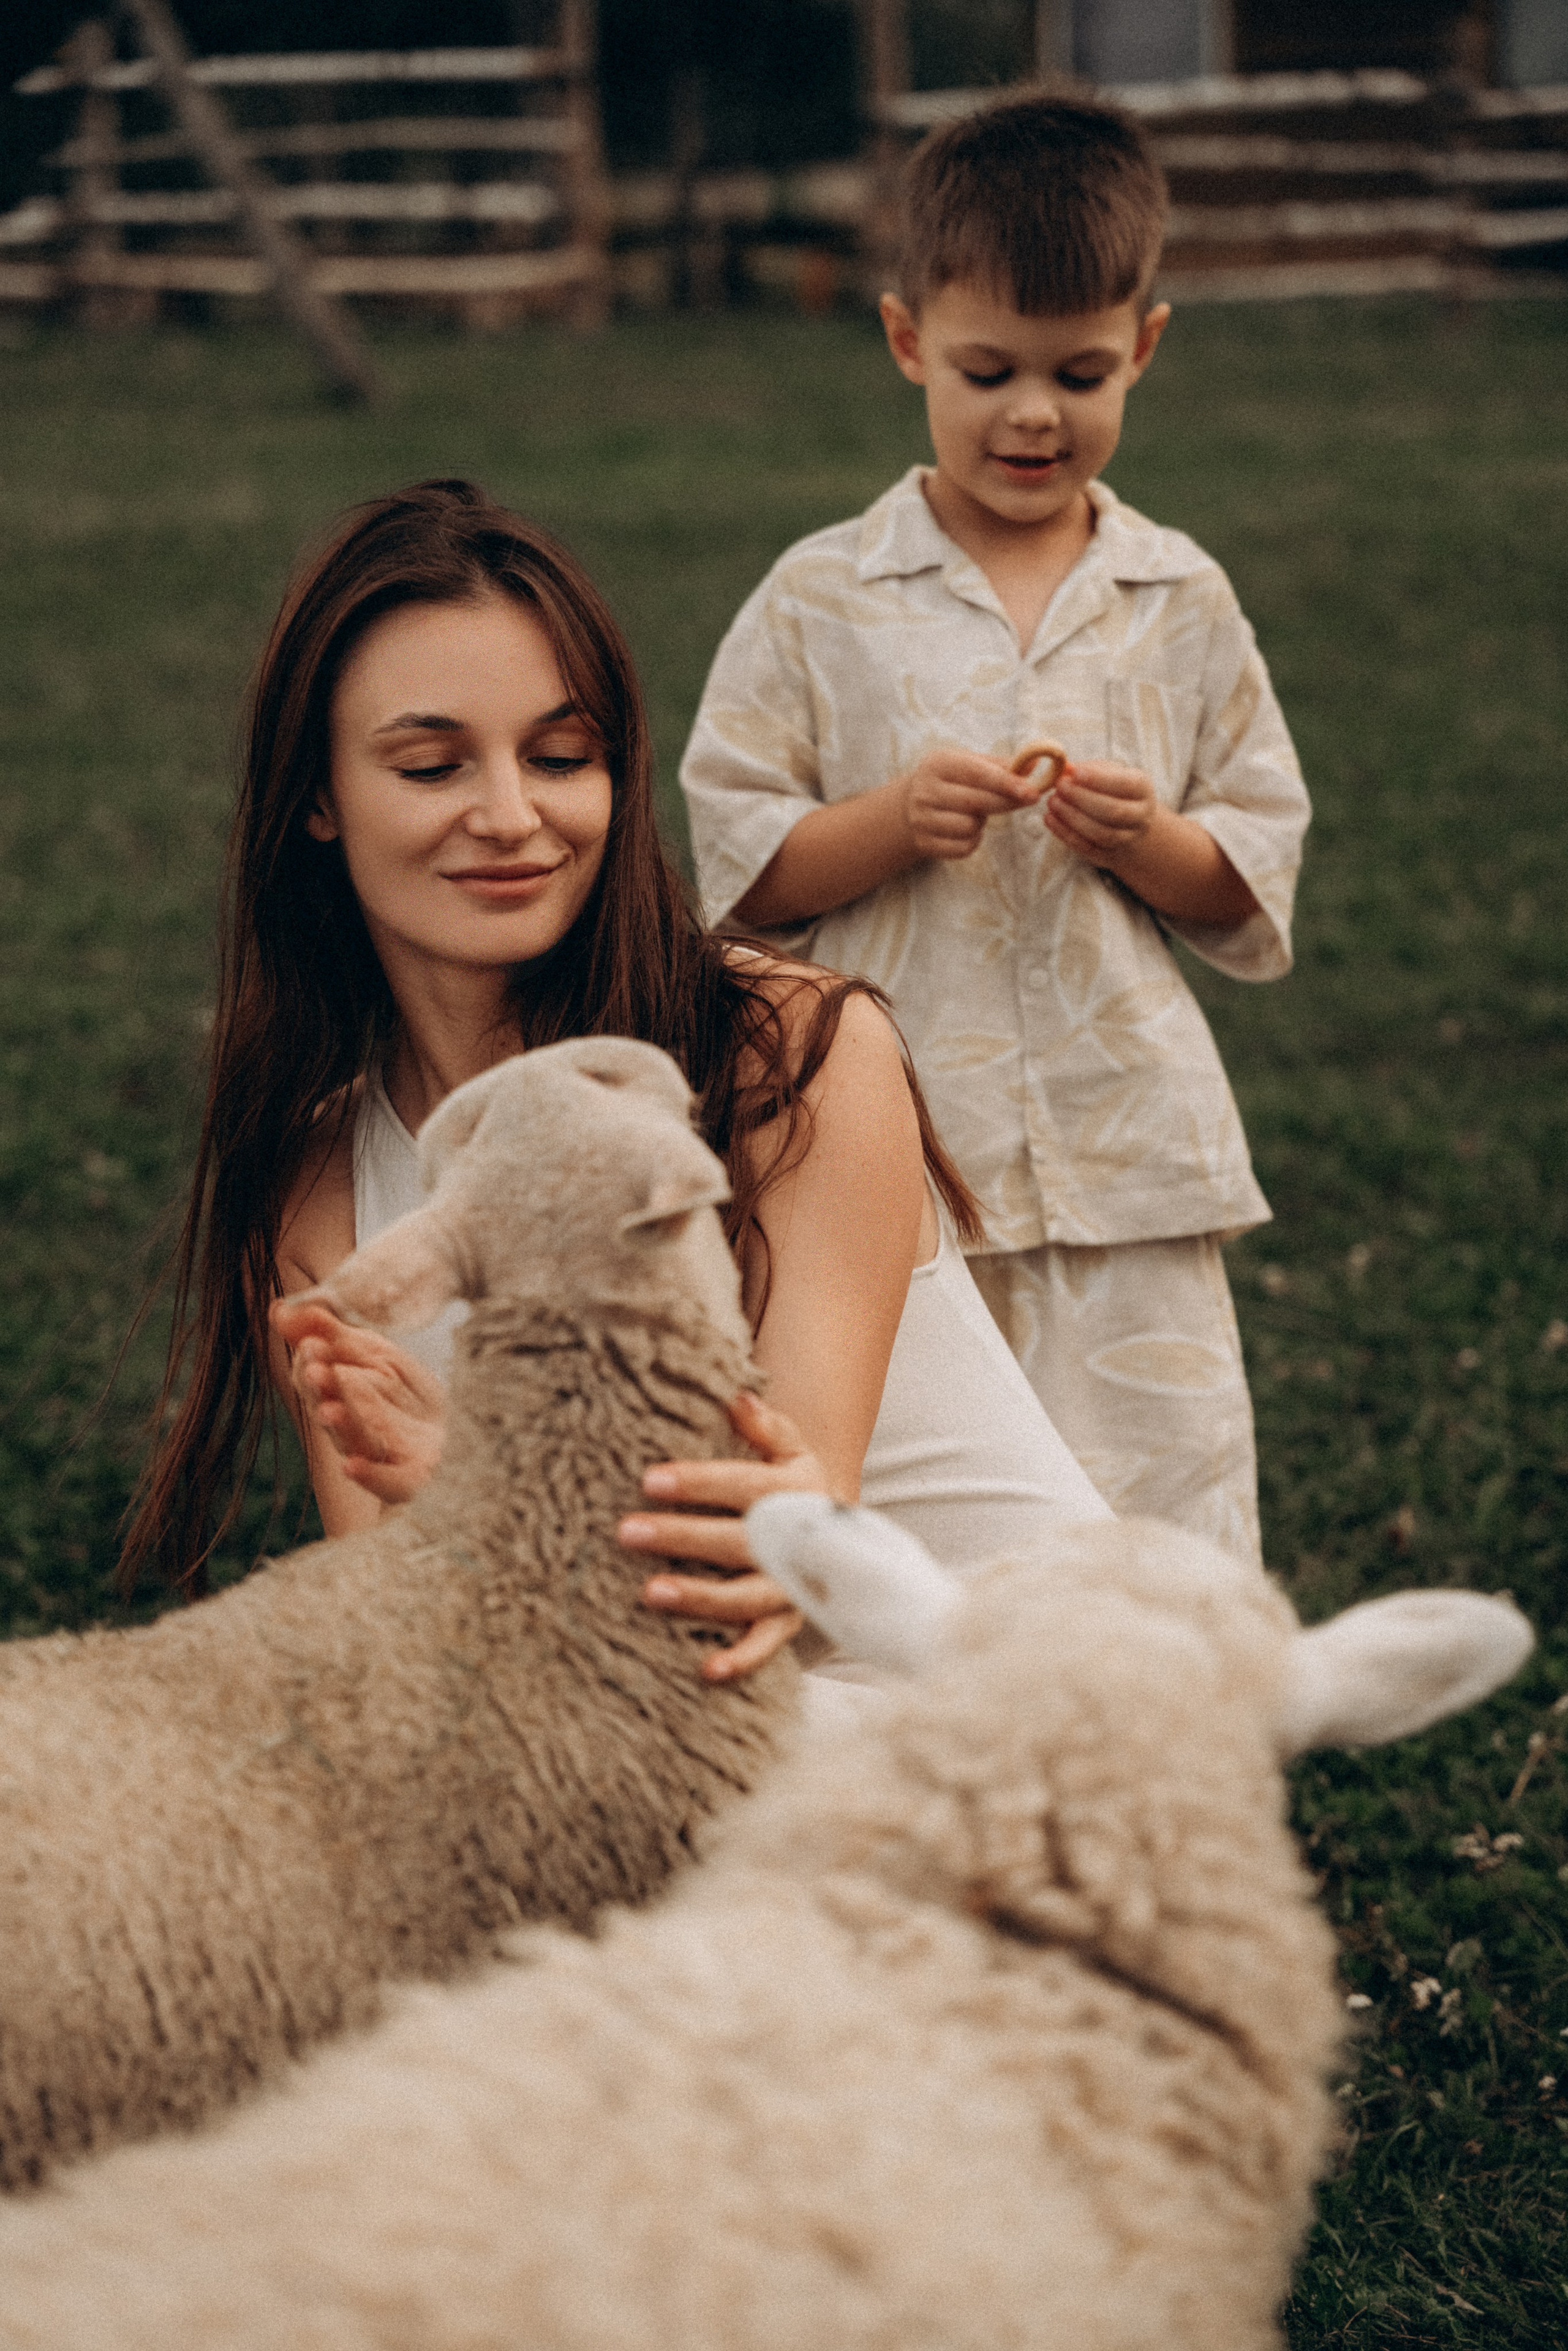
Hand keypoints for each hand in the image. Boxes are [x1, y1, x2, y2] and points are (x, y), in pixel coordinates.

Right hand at [270, 1297, 445, 1505]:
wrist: (462, 1438)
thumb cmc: (408, 1397)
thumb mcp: (375, 1355)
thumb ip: (332, 1334)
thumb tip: (278, 1308)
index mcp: (340, 1396)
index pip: (314, 1378)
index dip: (311, 1363)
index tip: (311, 1343)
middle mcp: (351, 1428)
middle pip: (328, 1409)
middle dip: (321, 1390)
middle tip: (315, 1369)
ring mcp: (378, 1454)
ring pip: (352, 1442)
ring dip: (338, 1426)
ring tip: (329, 1409)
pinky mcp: (406, 1479)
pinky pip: (384, 1481)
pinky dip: (366, 1474)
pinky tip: (351, 1465)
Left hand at [621, 1393, 828, 1681]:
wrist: (835, 1531)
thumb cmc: (788, 1481)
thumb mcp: (787, 1446)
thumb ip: (764, 1424)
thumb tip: (736, 1398)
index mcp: (794, 1490)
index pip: (743, 1485)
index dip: (699, 1483)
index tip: (649, 1480)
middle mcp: (799, 1540)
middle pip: (739, 1540)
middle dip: (683, 1536)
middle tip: (626, 1531)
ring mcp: (794, 1586)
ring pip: (748, 1595)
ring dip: (702, 1596)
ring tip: (650, 1592)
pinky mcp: (788, 1622)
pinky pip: (767, 1644)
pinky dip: (743, 1658)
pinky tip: (707, 1669)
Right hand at [899, 746, 1048, 862]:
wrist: (907, 808)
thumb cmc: (949, 781)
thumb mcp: (968, 764)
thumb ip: (1000, 765)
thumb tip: (1035, 764)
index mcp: (939, 764)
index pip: (978, 774)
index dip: (1007, 783)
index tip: (1033, 791)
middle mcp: (926, 790)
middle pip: (977, 801)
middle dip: (1007, 802)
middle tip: (1028, 799)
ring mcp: (922, 819)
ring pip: (970, 827)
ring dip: (981, 823)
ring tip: (974, 813)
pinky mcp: (925, 843)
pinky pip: (964, 847)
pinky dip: (973, 840)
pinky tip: (966, 829)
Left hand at [1043, 758, 1159, 867]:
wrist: (1128, 823)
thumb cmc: (1113, 790)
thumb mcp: (1108, 772)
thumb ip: (1088, 769)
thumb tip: (1066, 768)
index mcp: (1142, 789)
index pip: (1125, 785)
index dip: (1099, 779)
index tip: (1075, 772)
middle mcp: (1140, 816)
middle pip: (1114, 811)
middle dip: (1082, 798)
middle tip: (1059, 786)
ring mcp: (1127, 839)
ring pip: (1101, 833)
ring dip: (1072, 818)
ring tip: (1052, 802)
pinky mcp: (1109, 856)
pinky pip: (1087, 848)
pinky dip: (1065, 834)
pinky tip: (1049, 818)